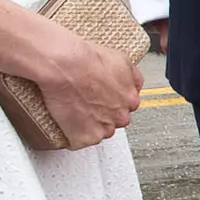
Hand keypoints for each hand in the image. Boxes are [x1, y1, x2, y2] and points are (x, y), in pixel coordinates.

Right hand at [18, 19, 143, 148]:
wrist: (64, 65)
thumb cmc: (87, 59)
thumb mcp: (122, 60)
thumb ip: (132, 78)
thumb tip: (135, 84)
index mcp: (131, 99)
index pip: (127, 107)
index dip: (112, 101)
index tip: (102, 97)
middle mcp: (121, 116)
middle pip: (114, 120)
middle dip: (104, 114)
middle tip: (87, 102)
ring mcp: (103, 128)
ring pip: (100, 131)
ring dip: (90, 124)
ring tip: (75, 109)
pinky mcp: (86, 137)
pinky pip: (81, 141)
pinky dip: (74, 134)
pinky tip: (68, 120)